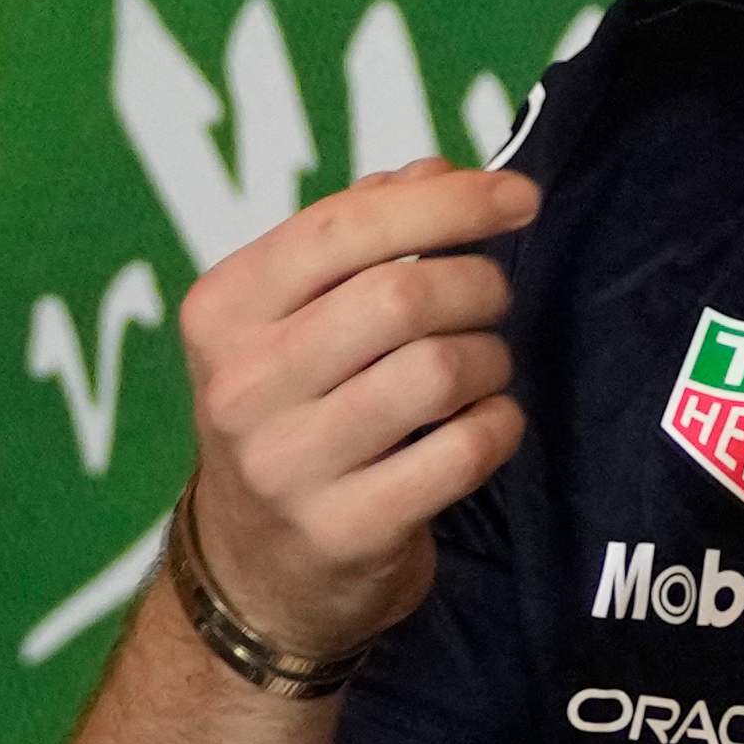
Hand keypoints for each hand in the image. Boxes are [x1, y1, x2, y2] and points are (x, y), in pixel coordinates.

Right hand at [177, 157, 540, 658]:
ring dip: (489, 359)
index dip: (446, 201)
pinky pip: (461, 453)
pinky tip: (486, 424)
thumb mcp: (289, 321)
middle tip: (491, 300)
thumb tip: (435, 168)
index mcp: (224, 311)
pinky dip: (497, 427)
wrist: (255, 575)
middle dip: (476, 286)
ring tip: (481, 367)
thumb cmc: (292, 416)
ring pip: (437, 371)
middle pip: (399, 296)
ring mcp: (290, 465)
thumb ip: (356, 237)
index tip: (519, 197)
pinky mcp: (346, 530)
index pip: (342, 226)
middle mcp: (243, 385)